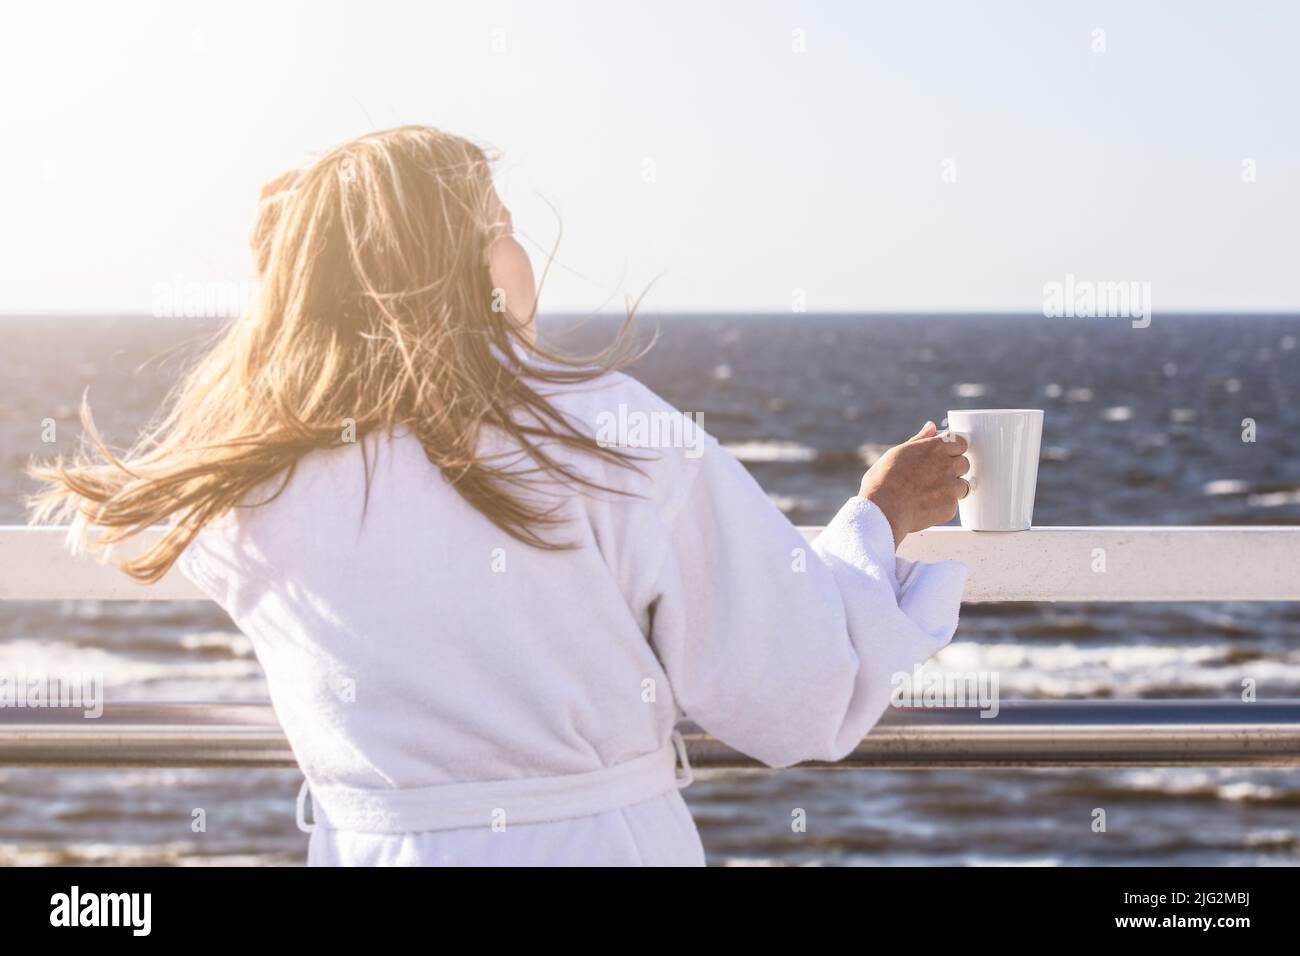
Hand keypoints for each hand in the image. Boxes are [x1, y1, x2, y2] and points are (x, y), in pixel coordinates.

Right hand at [858, 421, 970, 548]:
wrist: (882, 509)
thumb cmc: (883, 481)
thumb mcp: (898, 453)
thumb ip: (919, 440)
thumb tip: (931, 427)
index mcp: (935, 448)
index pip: (960, 442)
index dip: (954, 450)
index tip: (946, 456)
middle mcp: (947, 464)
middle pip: (964, 463)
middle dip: (953, 469)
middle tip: (934, 477)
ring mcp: (951, 486)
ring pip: (963, 485)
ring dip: (951, 488)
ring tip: (929, 494)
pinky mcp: (951, 506)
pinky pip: (953, 504)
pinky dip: (943, 506)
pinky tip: (926, 506)